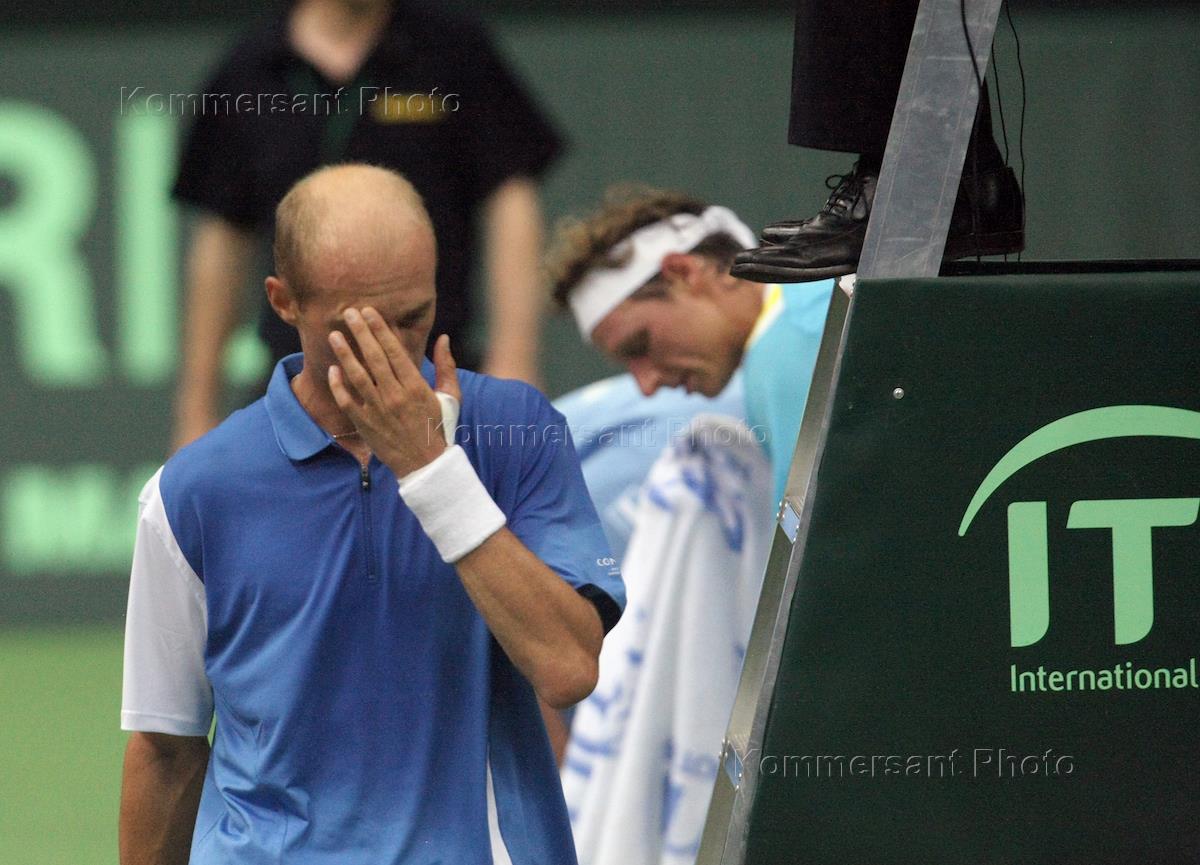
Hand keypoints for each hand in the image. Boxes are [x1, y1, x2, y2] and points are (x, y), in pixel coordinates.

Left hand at [327, 306, 460, 476]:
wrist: (425, 465)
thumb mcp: (450, 397)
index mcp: (416, 387)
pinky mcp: (365, 424)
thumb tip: (443, 338)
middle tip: (348, 313)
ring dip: (344, 354)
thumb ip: (446, 366)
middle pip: (374, 358)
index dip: (380, 330)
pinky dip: (338, 386)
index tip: (369, 312)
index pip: (394, 351)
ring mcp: (378, 411)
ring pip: (357, 376)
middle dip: (360, 333)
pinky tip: (332, 370)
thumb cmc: (438, 427)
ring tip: (334, 335)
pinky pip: (347, 402)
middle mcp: (395, 396)